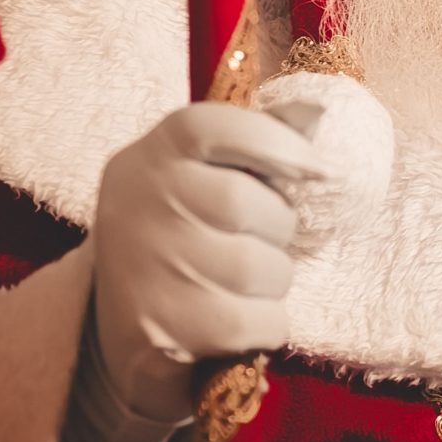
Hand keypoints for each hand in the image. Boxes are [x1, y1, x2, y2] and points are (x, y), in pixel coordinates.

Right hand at [88, 102, 324, 420]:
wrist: (120, 328)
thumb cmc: (184, 235)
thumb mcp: (202, 177)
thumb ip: (255, 141)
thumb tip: (316, 110)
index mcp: (151, 157)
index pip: (214, 128)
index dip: (278, 144)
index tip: (321, 170)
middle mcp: (139, 206)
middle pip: (249, 205)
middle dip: (277, 228)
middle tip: (255, 242)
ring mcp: (148, 270)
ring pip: (263, 269)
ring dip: (272, 282)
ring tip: (241, 284)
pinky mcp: (165, 331)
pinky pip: (260, 322)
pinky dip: (266, 326)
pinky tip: (234, 321)